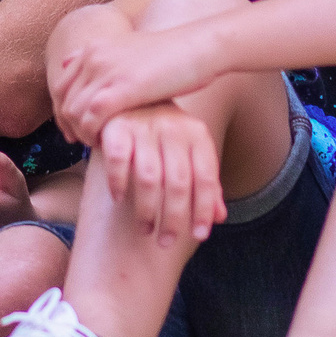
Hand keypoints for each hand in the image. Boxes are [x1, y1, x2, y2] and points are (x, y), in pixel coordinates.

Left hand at [53, 24, 219, 147]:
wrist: (198, 47)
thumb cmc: (172, 54)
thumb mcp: (131, 51)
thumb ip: (103, 60)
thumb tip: (70, 61)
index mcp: (95, 48)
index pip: (61, 86)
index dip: (63, 111)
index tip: (73, 130)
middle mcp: (94, 57)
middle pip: (63, 100)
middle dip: (69, 125)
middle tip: (81, 142)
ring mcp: (105, 72)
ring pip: (73, 112)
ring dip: (81, 132)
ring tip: (96, 144)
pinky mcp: (120, 89)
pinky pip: (91, 119)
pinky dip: (92, 135)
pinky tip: (106, 143)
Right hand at [96, 103, 224, 249]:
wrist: (132, 94)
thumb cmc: (165, 133)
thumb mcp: (190, 151)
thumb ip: (205, 181)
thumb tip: (219, 218)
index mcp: (196, 134)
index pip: (205, 177)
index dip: (204, 209)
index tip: (199, 235)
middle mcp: (173, 127)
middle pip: (178, 183)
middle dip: (174, 218)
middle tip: (167, 242)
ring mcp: (144, 126)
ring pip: (149, 178)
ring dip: (147, 210)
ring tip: (146, 230)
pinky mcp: (116, 127)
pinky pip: (118, 160)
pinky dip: (118, 183)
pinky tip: (120, 200)